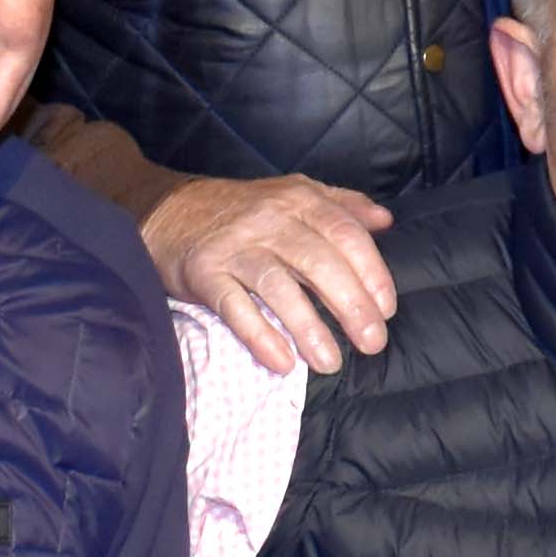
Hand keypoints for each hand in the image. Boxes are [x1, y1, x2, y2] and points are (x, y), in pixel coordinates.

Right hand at [148, 172, 397, 373]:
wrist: (168, 209)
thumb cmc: (245, 211)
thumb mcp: (295, 194)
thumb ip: (343, 206)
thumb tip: (386, 221)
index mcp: (299, 200)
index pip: (346, 234)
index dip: (371, 272)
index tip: (386, 309)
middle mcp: (269, 220)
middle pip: (318, 262)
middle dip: (351, 305)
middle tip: (372, 342)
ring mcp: (235, 247)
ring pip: (277, 286)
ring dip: (308, 327)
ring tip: (330, 362)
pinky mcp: (204, 273)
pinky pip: (234, 307)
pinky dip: (259, 335)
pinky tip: (282, 362)